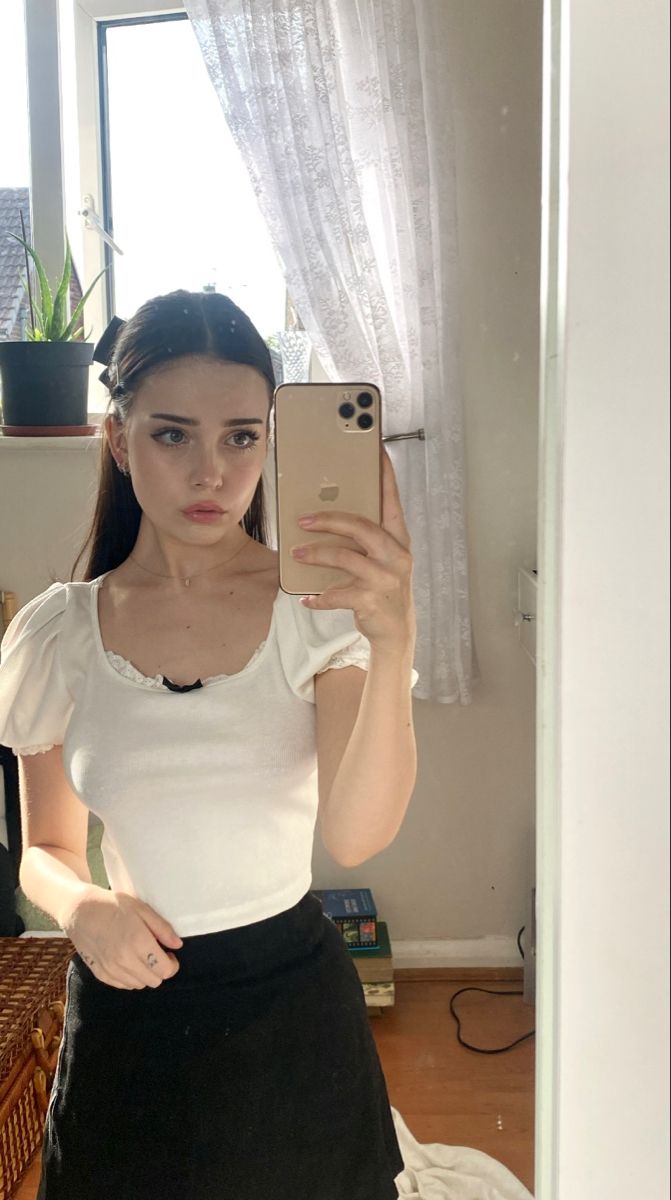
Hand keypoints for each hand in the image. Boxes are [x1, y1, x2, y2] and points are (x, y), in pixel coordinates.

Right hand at [61, 886, 182, 989]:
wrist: (80, 911)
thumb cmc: (112, 906)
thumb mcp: (141, 909)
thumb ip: (162, 928)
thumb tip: (177, 945)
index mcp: (138, 942)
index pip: (165, 969)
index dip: (172, 964)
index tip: (170, 955)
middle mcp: (125, 960)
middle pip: (154, 981)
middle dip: (160, 970)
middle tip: (156, 955)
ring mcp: (111, 969)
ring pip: (139, 985)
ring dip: (145, 974)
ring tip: (141, 957)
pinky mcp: (100, 974)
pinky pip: (123, 985)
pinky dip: (130, 977)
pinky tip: (128, 962)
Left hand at [291, 445, 415, 651]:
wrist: (396, 631)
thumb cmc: (383, 586)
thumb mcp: (383, 559)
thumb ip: (366, 538)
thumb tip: (329, 514)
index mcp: (399, 539)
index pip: (391, 500)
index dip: (384, 475)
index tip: (376, 450)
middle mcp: (396, 555)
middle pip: (360, 526)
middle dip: (329, 519)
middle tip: (303, 519)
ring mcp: (385, 578)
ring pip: (345, 557)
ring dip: (316, 553)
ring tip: (296, 553)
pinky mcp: (371, 600)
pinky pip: (336, 593)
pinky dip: (318, 596)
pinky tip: (306, 598)